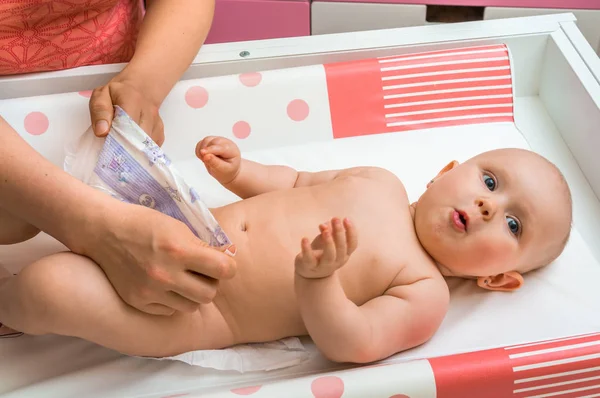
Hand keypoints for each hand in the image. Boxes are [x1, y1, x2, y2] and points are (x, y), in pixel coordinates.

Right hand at [84, 201, 236, 315]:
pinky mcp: (139, 302)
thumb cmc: (144, 224)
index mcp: (179, 250)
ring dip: (193, 295)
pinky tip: (165, 286)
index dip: (228, 267)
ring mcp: (151, 292)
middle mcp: (165, 275)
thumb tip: (227, 259)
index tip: (224, 264)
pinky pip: (170, 311)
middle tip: (203, 273)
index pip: (223, 270)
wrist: (104, 232)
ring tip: (185, 280)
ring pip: (192, 306)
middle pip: (209, 294)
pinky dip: (173, 301)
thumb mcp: (178, 227)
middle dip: (211, 283)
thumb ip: (202, 246)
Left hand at [89, 78, 164, 145]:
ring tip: (122, 148)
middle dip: (125, 148)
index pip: (127, 124)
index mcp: (132, 99)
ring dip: (133, 150)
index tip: (108, 147)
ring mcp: (156, 122)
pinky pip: (152, 146)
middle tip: (114, 151)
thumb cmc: (117, 94)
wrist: (140, 89)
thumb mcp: (101, 95)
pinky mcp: (160, 131)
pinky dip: (142, 150)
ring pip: (146, 145)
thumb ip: (100, 110)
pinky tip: (133, 145)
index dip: (117, 138)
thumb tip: (102, 131)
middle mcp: (149, 111)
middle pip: (139, 138)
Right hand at [196, 136, 241, 184]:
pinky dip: (199, 150)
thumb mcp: (224, 170)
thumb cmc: (228, 170)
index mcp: (232, 150)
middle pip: (212, 142)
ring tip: (206, 161)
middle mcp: (225, 142)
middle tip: (206, 162)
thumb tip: (206, 156)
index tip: (202, 152)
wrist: (227, 169)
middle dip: (206, 152)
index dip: (211, 149)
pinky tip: (204, 157)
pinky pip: (201, 143)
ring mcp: (217, 140)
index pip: (221, 147)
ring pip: (206, 140)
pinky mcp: (210, 141)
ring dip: (202, 151)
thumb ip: (215, 163)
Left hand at [295, 217, 357, 278]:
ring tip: (325, 230)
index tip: (346, 219)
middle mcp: (337, 261)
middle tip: (335, 219)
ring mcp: (324, 266)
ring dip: (329, 242)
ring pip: (329, 256)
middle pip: (341, 248)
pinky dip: (307, 249)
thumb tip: (324, 225)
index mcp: (344, 254)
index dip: (351, 232)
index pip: (352, 244)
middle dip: (339, 233)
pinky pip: (309, 259)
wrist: (310, 273)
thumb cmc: (321, 252)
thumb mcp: (326, 240)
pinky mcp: (310, 267)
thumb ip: (327, 230)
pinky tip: (304, 238)